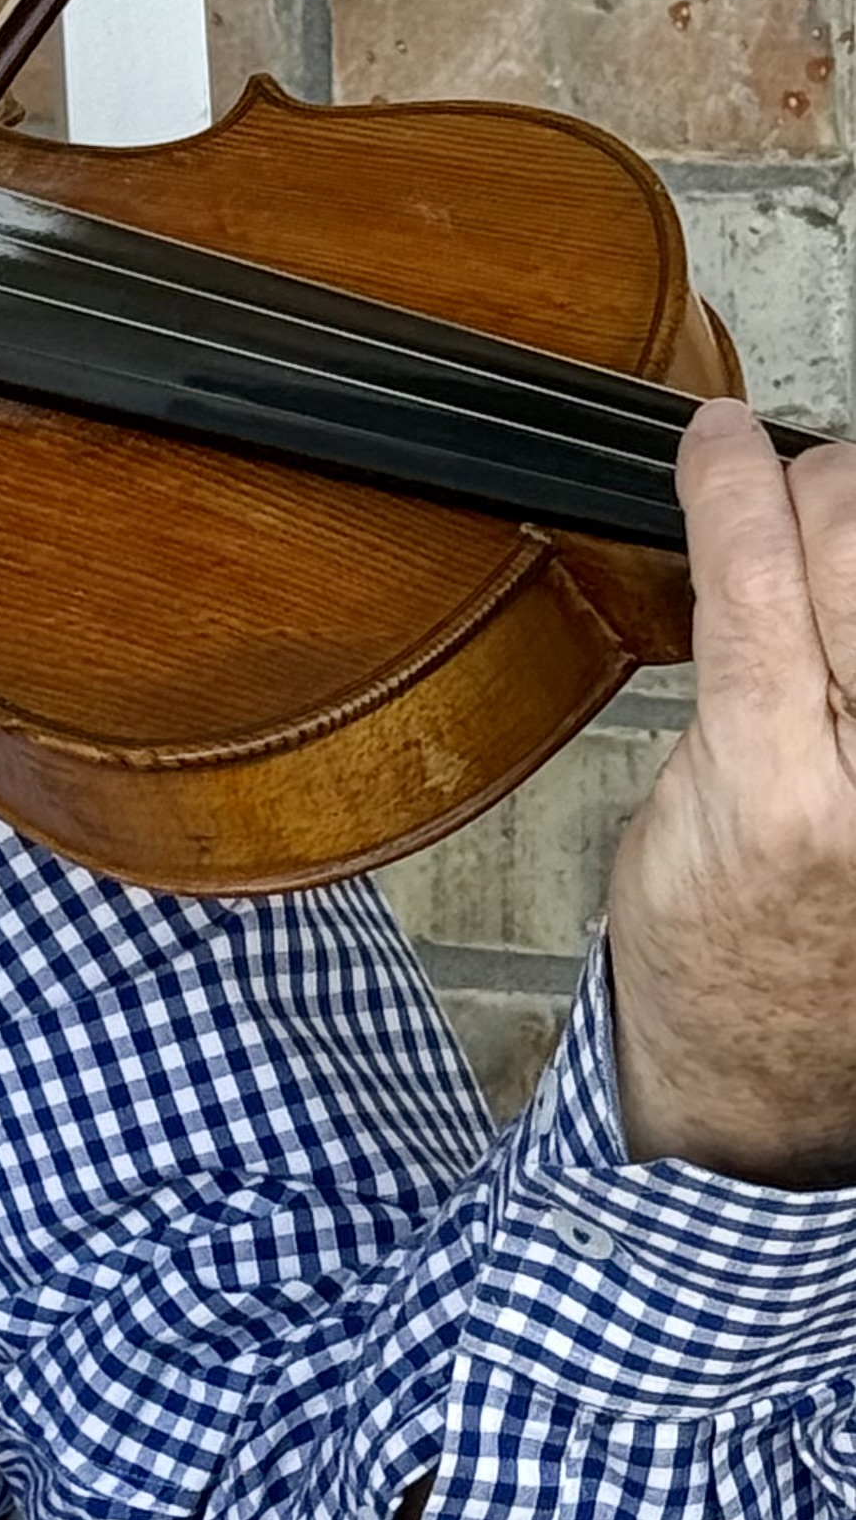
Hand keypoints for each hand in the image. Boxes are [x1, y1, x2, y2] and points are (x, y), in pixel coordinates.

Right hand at [607, 400, 855, 1185]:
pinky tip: (847, 611)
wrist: (769, 1085)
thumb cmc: (707, 959)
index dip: (731, 480)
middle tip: (787, 473)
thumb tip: (764, 564)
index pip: (760, 576)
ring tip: (834, 522)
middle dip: (820, 488)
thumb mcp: (680, 811)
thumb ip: (738, 687)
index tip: (714, 433)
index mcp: (774, 788)